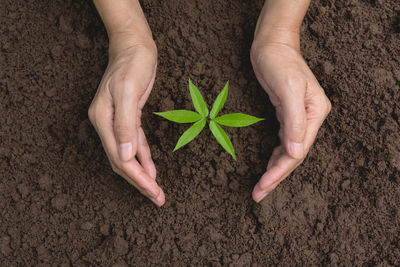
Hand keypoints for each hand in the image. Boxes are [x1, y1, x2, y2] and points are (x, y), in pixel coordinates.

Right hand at [88, 36, 164, 205]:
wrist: (134, 46)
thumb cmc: (132, 64)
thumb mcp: (128, 90)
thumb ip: (126, 123)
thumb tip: (125, 156)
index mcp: (102, 120)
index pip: (120, 157)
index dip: (137, 177)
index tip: (154, 191)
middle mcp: (106, 124)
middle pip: (122, 162)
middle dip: (140, 182)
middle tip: (158, 199)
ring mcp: (115, 122)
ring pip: (127, 156)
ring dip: (142, 174)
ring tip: (155, 191)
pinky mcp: (127, 118)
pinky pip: (135, 144)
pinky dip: (143, 158)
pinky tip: (151, 169)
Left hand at [250, 42, 330, 201]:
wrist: (271, 44)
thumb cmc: (279, 61)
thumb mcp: (288, 88)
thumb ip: (294, 120)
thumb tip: (296, 152)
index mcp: (314, 114)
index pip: (298, 151)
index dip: (280, 171)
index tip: (263, 185)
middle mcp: (310, 118)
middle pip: (294, 155)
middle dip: (276, 176)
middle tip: (258, 195)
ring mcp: (298, 117)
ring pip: (288, 152)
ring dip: (274, 170)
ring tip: (260, 187)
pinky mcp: (286, 114)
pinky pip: (282, 142)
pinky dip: (275, 156)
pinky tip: (267, 166)